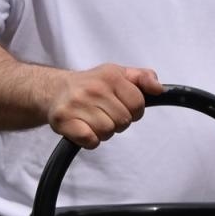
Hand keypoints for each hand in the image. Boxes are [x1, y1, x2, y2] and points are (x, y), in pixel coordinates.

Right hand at [47, 64, 162, 148]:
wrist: (54, 90)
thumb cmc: (93, 84)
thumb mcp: (119, 74)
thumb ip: (144, 78)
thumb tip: (159, 89)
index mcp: (111, 76)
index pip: (138, 104)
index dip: (135, 111)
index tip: (125, 108)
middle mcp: (93, 89)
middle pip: (123, 121)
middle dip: (119, 122)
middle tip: (106, 114)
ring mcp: (76, 105)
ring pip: (107, 132)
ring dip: (104, 132)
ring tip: (94, 121)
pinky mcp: (63, 121)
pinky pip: (90, 141)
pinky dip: (91, 141)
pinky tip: (85, 130)